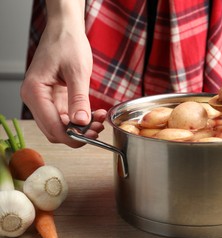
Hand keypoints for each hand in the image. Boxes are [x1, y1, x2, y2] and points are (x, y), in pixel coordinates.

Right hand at [21, 12, 105, 147]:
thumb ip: (79, 99)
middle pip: (54, 130)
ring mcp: (43, 100)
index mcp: (34, 92)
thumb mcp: (77, 72)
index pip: (51, 126)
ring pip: (61, 126)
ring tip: (100, 119)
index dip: (72, 137)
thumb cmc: (67, 44)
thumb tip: (81, 122)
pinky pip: (66, 116)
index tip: (92, 137)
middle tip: (99, 128)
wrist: (65, 30)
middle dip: (78, 133)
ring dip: (81, 128)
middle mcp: (35, 98)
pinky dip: (80, 119)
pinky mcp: (53, 99)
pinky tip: (95, 114)